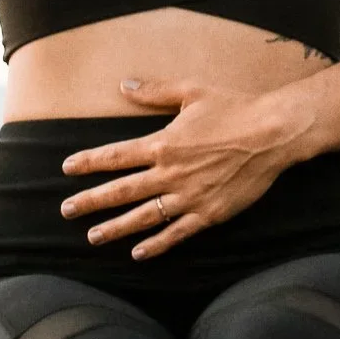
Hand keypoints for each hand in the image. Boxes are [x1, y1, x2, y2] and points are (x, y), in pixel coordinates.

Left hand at [59, 77, 315, 259]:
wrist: (272, 134)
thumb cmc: (234, 107)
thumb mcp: (191, 91)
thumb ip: (155, 91)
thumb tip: (124, 85)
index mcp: (163, 143)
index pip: (116, 156)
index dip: (88, 162)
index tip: (66, 169)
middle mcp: (171, 173)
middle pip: (122, 190)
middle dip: (91, 201)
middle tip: (66, 210)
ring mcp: (189, 196)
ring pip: (143, 217)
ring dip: (115, 228)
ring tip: (93, 236)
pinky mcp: (208, 213)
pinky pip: (176, 233)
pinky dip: (156, 245)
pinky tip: (138, 253)